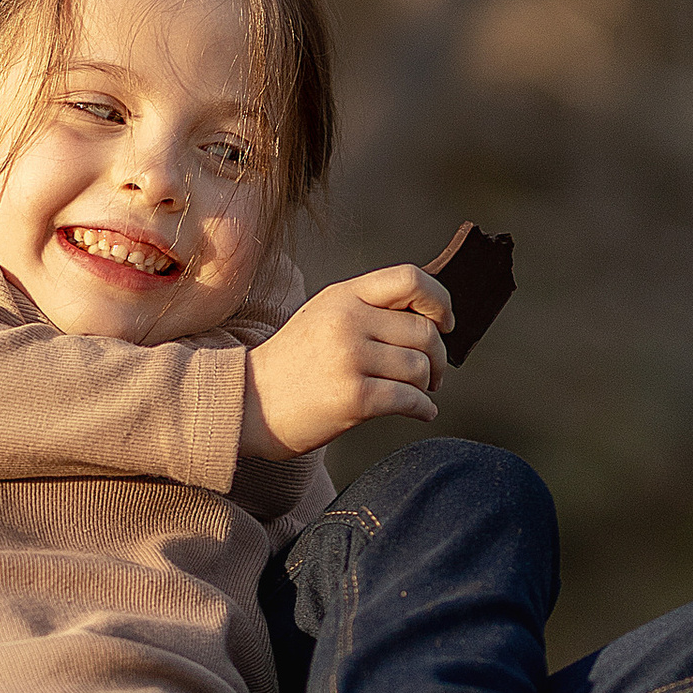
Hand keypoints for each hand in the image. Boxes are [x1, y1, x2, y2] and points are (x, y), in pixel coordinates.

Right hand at [240, 264, 449, 457]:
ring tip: (418, 394)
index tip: (444, 323)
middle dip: (438, 356)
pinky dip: (424, 409)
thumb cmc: (294, 365)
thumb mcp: (324, 317)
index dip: (439, 300)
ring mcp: (349, 358)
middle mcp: (347, 320)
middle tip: (432, 375)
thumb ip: (369, 309)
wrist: (247, 403)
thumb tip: (433, 321)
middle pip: (424, 330)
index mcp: (343, 295)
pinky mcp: (353, 397)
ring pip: (420, 367)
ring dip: (428, 386)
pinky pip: (410, 399)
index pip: (410, 279)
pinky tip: (421, 413)